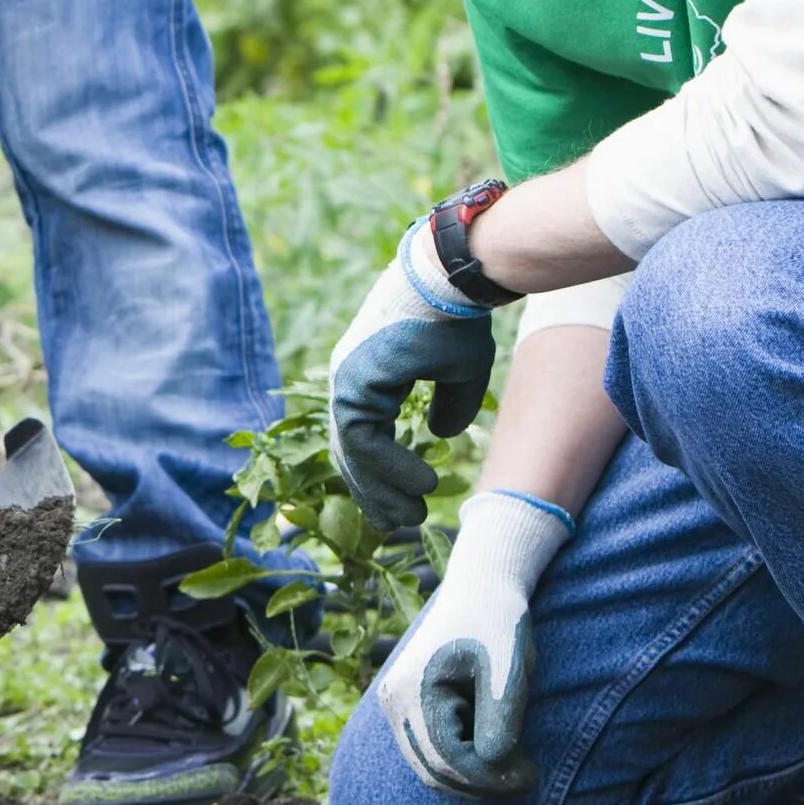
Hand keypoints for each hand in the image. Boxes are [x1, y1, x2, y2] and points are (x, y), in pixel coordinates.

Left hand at [324, 216, 495, 535]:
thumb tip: (438, 436)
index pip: (362, 438)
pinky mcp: (354, 381)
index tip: (402, 506)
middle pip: (351, 452)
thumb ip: (447, 406)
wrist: (452, 278)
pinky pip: (364, 439)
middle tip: (400, 526)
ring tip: (411, 518)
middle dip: (375, 494)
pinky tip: (421, 486)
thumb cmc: (457, 317)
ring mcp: (346, 379)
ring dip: (382, 490)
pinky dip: (390, 468)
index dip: (380, 476)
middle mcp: (347, 379)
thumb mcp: (457, 371)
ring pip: (354, 452)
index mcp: (365, 375)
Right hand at [373, 490, 572, 795]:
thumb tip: (494, 765)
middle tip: (526, 775)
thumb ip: (500, 717)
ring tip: (514, 760)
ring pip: (428, 765)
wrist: (480, 585)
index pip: (448, 759)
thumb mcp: (507, 668)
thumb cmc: (497, 621)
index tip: (532, 775)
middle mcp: (393, 701)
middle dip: (482, 782)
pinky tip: (493, 741)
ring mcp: (394, 703)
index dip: (491, 778)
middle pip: (433, 770)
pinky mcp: (404, 704)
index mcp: (412, 689)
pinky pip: (428, 748)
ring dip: (471, 772)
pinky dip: (461, 756)